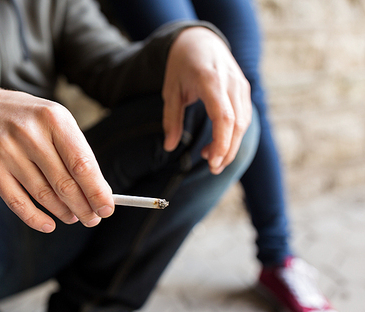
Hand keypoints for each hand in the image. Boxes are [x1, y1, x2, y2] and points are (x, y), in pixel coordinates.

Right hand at [0, 87, 113, 232]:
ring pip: (44, 195)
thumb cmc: (30, 120)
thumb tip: (100, 191)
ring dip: (63, 212)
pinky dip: (36, 218)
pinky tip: (49, 224)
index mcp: (54, 119)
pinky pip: (17, 202)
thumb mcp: (57, 123)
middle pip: (64, 183)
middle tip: (93, 218)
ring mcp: (8, 151)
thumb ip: (77, 153)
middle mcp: (30, 134)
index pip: (82, 164)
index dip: (97, 191)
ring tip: (73, 217)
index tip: (107, 208)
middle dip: (83, 207)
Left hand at [162, 27, 251, 173]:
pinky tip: (218, 144)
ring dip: (230, 145)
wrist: (200, 41)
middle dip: (227, 151)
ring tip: (210, 158)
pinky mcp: (244, 89)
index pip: (224, 117)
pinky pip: (244, 116)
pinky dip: (233, 134)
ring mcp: (241, 85)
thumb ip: (171, 119)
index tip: (212, 162)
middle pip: (238, 124)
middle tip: (213, 169)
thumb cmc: (182, 66)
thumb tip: (169, 147)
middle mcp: (231, 82)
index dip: (222, 143)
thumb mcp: (170, 90)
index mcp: (210, 80)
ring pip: (244, 123)